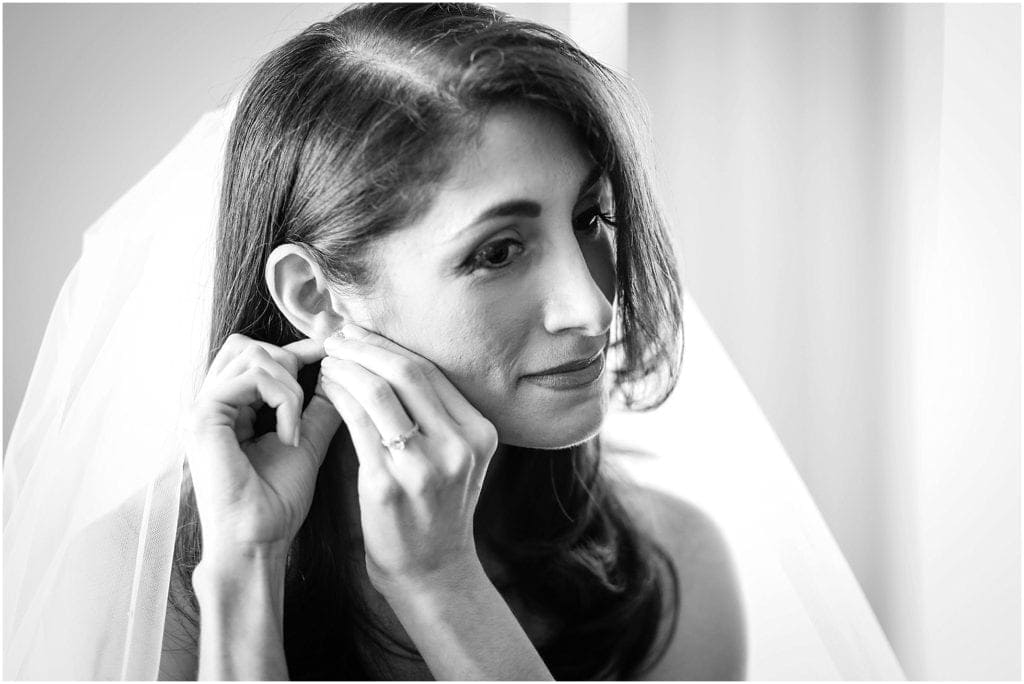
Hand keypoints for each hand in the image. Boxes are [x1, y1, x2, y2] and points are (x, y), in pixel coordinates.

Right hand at [183, 333, 342, 557]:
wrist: (258, 541)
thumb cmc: (277, 502)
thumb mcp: (304, 441)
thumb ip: (316, 406)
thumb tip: (339, 371)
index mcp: (226, 410)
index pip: (253, 356)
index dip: (293, 349)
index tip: (329, 349)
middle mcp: (208, 405)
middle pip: (247, 345)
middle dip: (288, 363)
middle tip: (304, 405)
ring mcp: (200, 409)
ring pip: (253, 355)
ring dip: (289, 387)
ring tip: (296, 427)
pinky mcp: (202, 416)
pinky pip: (253, 378)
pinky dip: (282, 400)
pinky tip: (288, 435)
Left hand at [319, 323, 498, 597]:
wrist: (432, 571)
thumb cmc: (435, 509)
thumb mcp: (455, 458)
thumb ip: (434, 413)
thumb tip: (387, 354)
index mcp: (479, 433)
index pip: (431, 371)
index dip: (389, 345)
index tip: (360, 331)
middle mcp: (459, 445)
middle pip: (408, 373)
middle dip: (366, 347)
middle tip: (336, 336)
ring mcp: (425, 466)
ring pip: (380, 392)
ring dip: (347, 367)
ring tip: (326, 359)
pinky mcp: (389, 485)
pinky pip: (357, 423)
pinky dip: (338, 396)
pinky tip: (325, 388)